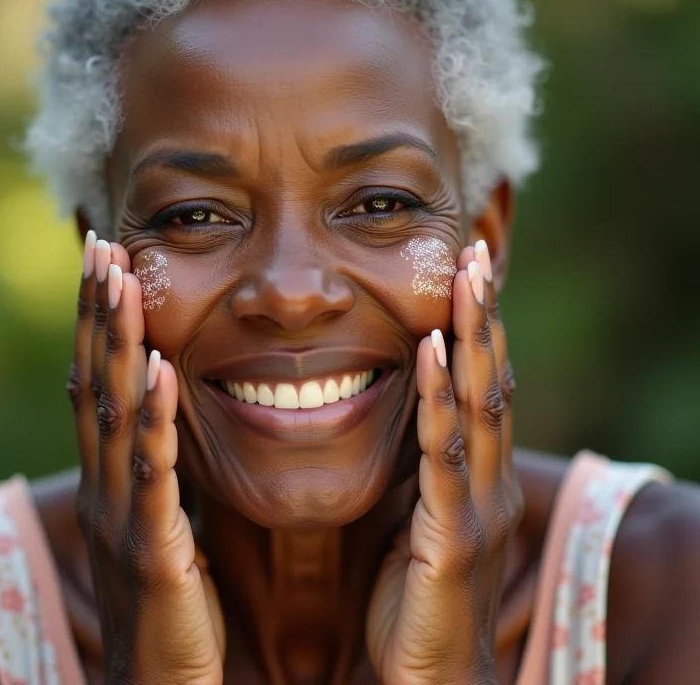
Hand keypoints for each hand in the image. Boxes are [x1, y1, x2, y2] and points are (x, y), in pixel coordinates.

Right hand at [67, 232, 224, 684]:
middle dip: (98, 314)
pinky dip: (154, 422)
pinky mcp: (155, 557)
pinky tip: (160, 371)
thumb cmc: (169, 603)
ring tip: (120, 282)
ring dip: (116, 346)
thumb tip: (166, 412)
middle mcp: (109, 489)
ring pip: (115, 418)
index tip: (106, 260)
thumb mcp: (158, 522)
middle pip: (97, 385)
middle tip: (102, 246)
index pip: (101, 384)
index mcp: (116, 479)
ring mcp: (126, 520)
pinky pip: (155, 479)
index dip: (98, 322)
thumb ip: (160, 468)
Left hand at [366, 242, 522, 684]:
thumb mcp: (416, 521)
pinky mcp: (454, 539)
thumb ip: (418, 472)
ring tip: (467, 278)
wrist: (430, 684)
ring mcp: (476, 508)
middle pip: (490, 382)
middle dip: (483, 317)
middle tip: (477, 252)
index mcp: (475, 478)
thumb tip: (402, 419)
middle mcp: (487, 483)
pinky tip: (432, 352)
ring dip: (472, 338)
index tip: (467, 274)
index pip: (481, 389)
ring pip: (479, 407)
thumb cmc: (414, 600)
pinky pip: (445, 457)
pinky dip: (440, 401)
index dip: (478, 330)